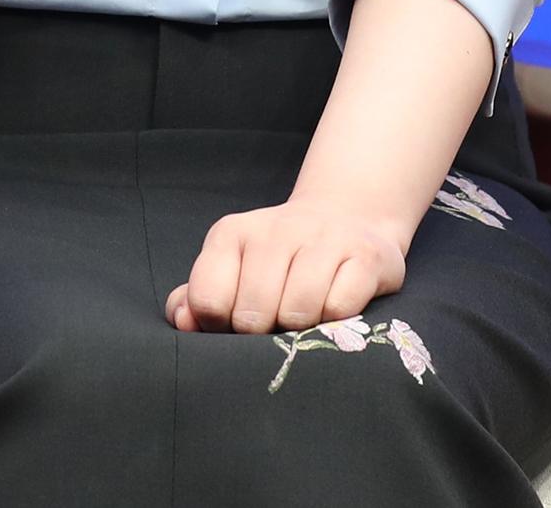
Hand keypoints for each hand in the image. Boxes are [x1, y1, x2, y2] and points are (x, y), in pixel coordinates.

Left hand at [163, 196, 407, 334]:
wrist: (348, 218)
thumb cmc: (279, 260)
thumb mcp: (232, 269)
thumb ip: (198, 299)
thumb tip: (185, 322)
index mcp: (231, 233)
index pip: (208, 300)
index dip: (219, 327)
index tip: (234, 324)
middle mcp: (275, 229)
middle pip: (252, 314)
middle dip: (263, 333)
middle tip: (275, 323)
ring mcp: (323, 238)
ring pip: (297, 312)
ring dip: (300, 329)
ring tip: (304, 316)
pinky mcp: (366, 254)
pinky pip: (339, 308)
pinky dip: (336, 320)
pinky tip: (335, 305)